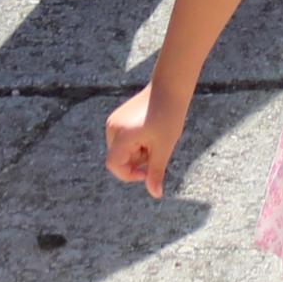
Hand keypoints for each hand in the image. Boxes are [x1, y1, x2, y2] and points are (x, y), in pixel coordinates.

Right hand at [102, 79, 184, 196]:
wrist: (170, 87)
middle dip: (137, 160)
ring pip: (121, 150)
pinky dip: (136, 142)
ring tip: (154, 138)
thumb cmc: (169, 116)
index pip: (115, 166)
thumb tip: (155, 194)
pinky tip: (150, 131)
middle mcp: (112, 128)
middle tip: (156, 148)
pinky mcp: (118, 117)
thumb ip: (156, 172)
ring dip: (137, 151)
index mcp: (121, 135)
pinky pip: (123, 140)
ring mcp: (113, 121)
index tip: (148, 172)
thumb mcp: (164, 148)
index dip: (130, 174)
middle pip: (119, 159)